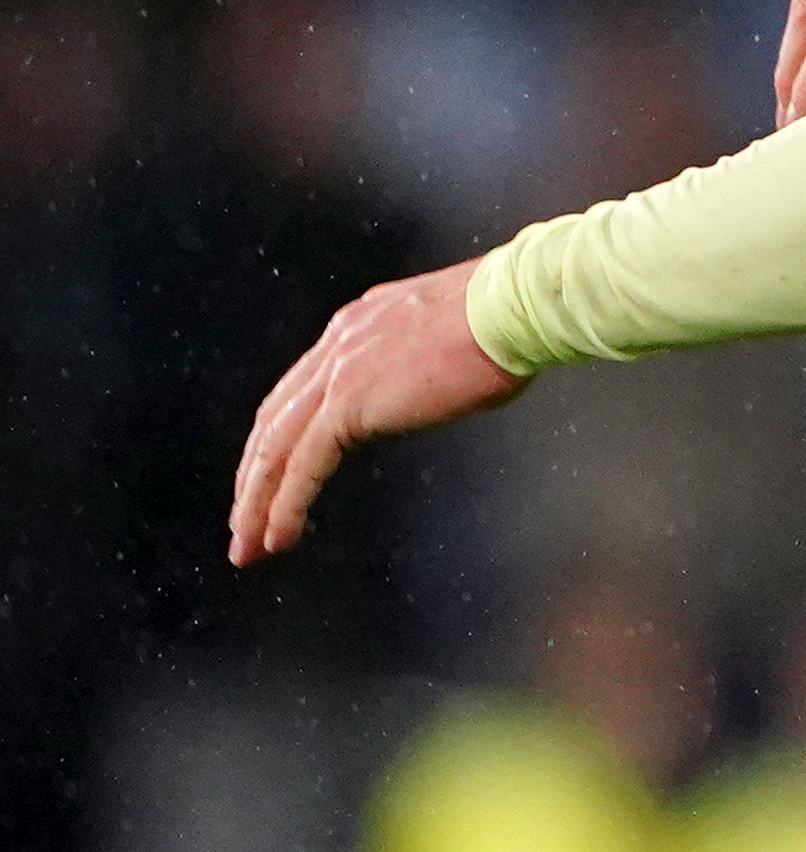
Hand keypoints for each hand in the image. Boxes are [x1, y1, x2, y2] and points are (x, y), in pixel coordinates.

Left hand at [231, 262, 524, 562]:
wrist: (515, 306)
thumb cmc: (510, 320)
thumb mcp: (452, 342)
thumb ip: (424, 368)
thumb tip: (433, 393)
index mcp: (359, 325)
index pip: (301, 389)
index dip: (283, 436)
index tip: (277, 473)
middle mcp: (337, 344)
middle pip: (274, 420)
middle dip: (255, 476)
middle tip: (243, 521)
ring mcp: (338, 372)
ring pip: (276, 447)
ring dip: (257, 501)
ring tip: (248, 545)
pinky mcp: (349, 403)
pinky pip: (303, 464)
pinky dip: (285, 505)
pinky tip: (278, 537)